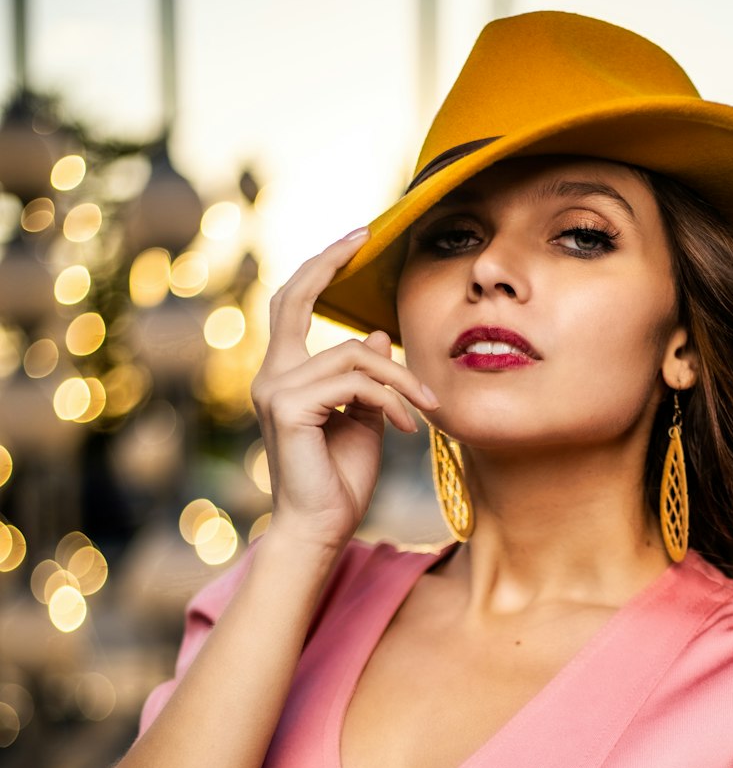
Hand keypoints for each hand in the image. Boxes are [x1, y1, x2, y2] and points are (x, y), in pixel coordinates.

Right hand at [251, 228, 439, 557]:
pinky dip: (391, 402)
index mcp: (284, 374)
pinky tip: (409, 429)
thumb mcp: (363, 418)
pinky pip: (355, 383)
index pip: (293, 304)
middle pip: (295, 297)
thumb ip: (365, 377)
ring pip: (354, 355)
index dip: (320, 266)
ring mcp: (275, 389)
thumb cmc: (340, 481)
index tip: (356, 238)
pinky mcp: (290, 407)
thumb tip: (375, 333)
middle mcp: (271, 375)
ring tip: (427, 409)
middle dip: (328, 261)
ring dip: (401, 380)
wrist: (321, 529)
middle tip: (366, 238)